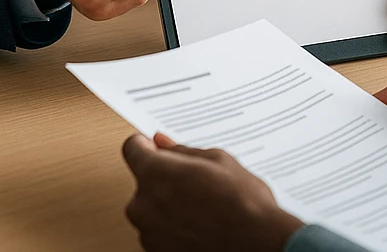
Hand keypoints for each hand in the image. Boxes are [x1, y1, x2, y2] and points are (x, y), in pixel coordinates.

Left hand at [122, 133, 302, 251]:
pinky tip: (198, 221)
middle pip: (142, 181)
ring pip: (150, 207)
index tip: (155, 146)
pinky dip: (172, 224)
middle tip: (193, 177)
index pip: (132, 148)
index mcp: (155, 174)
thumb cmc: (240, 204)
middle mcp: (143, 206)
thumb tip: (163, 143)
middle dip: (162, 176)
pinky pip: (158, 229)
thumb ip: (182, 152)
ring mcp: (148, 233)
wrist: (255, 243)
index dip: (145, 144)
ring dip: (167, 202)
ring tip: (202, 202)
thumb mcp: (217, 160)